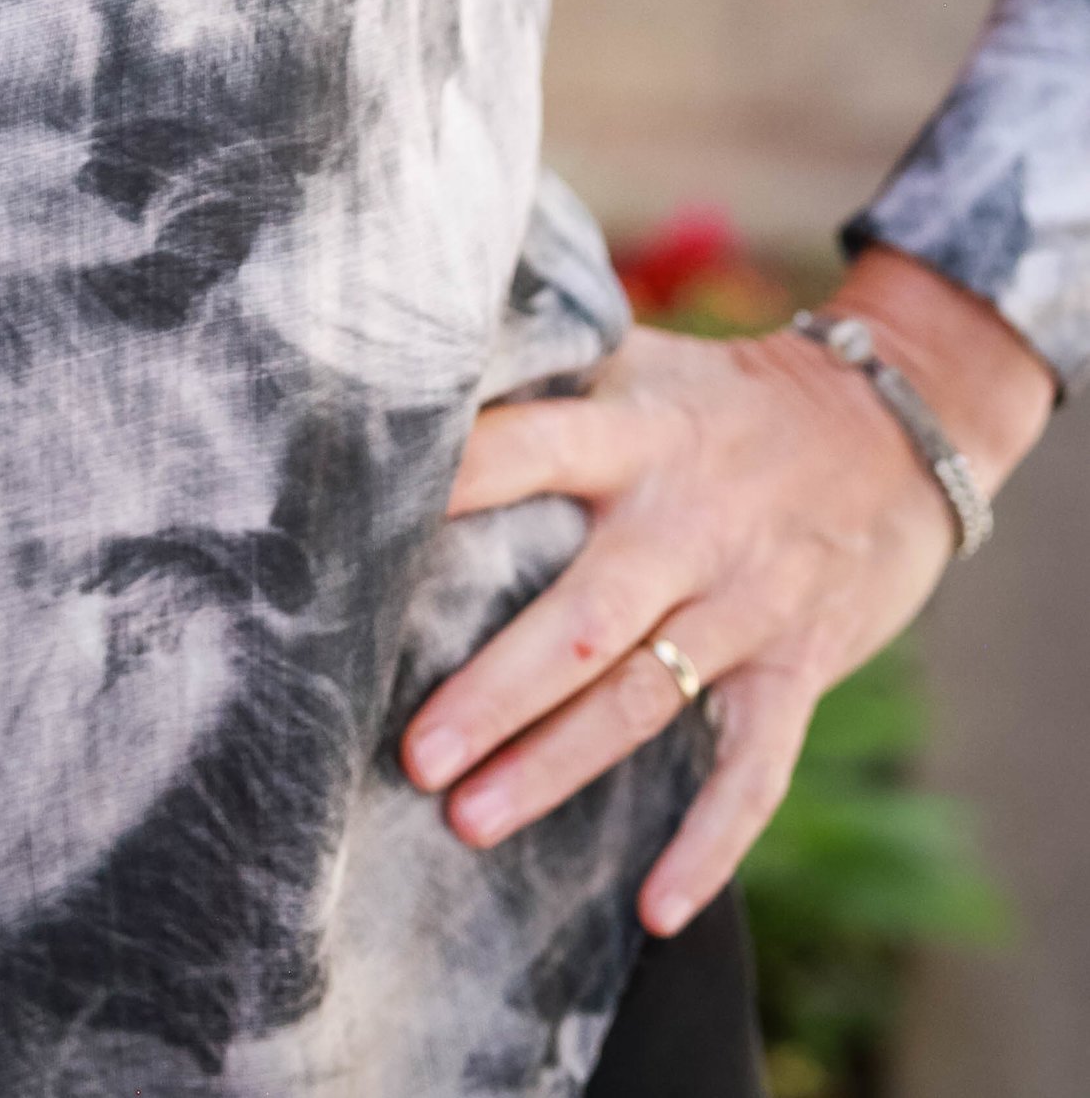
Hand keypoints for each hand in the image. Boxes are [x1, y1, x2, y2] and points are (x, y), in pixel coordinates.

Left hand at [400, 249, 1053, 936]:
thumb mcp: (645, 362)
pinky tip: (653, 908)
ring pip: (642, 697)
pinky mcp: (799, 665)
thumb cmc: (724, 398)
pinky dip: (710, 843)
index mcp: (638, 430)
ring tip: (470, 818)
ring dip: (555, 765)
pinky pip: (754, 769)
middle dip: (496, 689)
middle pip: (582, 614)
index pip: (532, 449)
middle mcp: (688, 520)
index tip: (375, 531)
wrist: (895, 428)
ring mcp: (748, 601)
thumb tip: (422, 368)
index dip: (460, 481)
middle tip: (417, 752)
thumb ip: (551, 374)